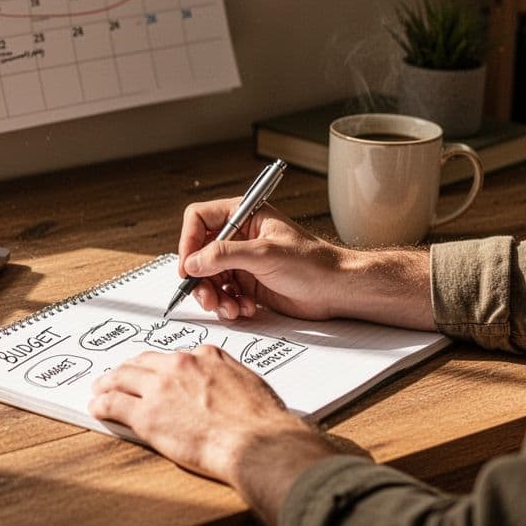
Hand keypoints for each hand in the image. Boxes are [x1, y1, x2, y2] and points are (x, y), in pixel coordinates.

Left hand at [89, 346, 338, 525]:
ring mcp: (160, 389)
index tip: (155, 372)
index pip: (174, 357)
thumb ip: (229, 375)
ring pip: (123, 378)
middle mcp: (180, 365)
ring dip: (107, 382)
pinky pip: (115, 404)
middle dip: (127, 368)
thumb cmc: (261, 421)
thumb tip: (225, 381)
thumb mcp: (249, 383)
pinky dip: (102, 404)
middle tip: (117, 375)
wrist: (257, 443)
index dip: (160, 366)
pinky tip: (96, 407)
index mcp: (206, 356)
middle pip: (143, 362)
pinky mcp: (147, 415)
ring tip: (99, 388)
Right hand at [178, 198, 435, 330]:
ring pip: (209, 278)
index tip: (189, 266)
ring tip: (230, 307)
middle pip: (199, 254)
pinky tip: (245, 309)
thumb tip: (193, 262)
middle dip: (201, 279)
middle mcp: (239, 237)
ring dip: (215, 296)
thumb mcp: (265, 254)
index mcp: (244, 216)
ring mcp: (242, 262)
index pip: (200, 219)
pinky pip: (224, 294)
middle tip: (208, 297)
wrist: (336, 290)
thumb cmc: (312, 262)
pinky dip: (229, 305)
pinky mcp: (248, 284)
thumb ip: (225, 255)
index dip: (189, 242)